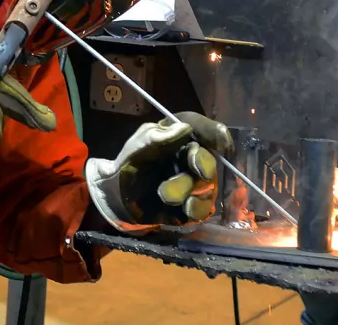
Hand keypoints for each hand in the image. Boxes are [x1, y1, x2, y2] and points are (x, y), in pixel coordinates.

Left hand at [85, 112, 233, 233]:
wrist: (116, 197)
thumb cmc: (129, 164)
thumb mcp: (137, 147)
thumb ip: (156, 137)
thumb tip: (184, 129)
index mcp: (179, 137)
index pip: (203, 129)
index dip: (214, 133)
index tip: (220, 141)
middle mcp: (192, 157)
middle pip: (208, 158)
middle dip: (203, 163)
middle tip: (197, 169)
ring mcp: (194, 182)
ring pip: (206, 184)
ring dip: (189, 188)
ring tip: (165, 194)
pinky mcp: (193, 205)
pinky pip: (204, 207)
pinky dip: (197, 207)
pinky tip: (186, 207)